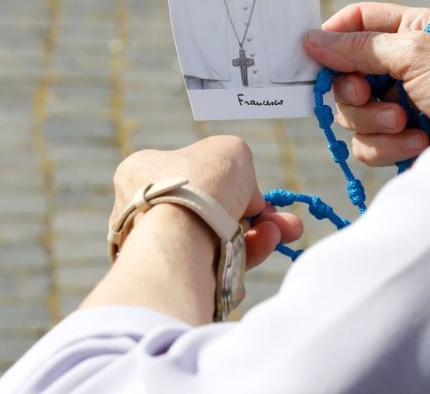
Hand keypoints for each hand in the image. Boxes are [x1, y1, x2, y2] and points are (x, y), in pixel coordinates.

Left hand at [111, 136, 302, 269]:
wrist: (179, 242)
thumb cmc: (198, 185)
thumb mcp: (229, 150)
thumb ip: (239, 162)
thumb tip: (246, 195)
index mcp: (143, 172)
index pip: (195, 174)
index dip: (233, 182)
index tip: (260, 194)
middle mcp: (144, 210)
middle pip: (213, 210)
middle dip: (258, 216)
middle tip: (286, 222)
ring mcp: (159, 247)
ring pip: (220, 241)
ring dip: (260, 237)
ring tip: (282, 233)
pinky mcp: (174, 278)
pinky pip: (216, 268)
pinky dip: (244, 260)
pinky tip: (264, 248)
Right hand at [304, 3, 429, 166]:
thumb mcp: (415, 54)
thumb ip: (361, 46)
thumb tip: (312, 39)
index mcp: (412, 30)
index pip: (358, 22)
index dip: (333, 37)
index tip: (313, 55)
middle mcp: (404, 64)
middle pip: (346, 73)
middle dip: (355, 92)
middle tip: (369, 96)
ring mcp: (402, 104)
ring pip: (353, 113)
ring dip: (375, 122)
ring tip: (406, 125)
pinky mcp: (402, 140)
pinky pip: (367, 144)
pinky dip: (387, 147)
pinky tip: (417, 143)